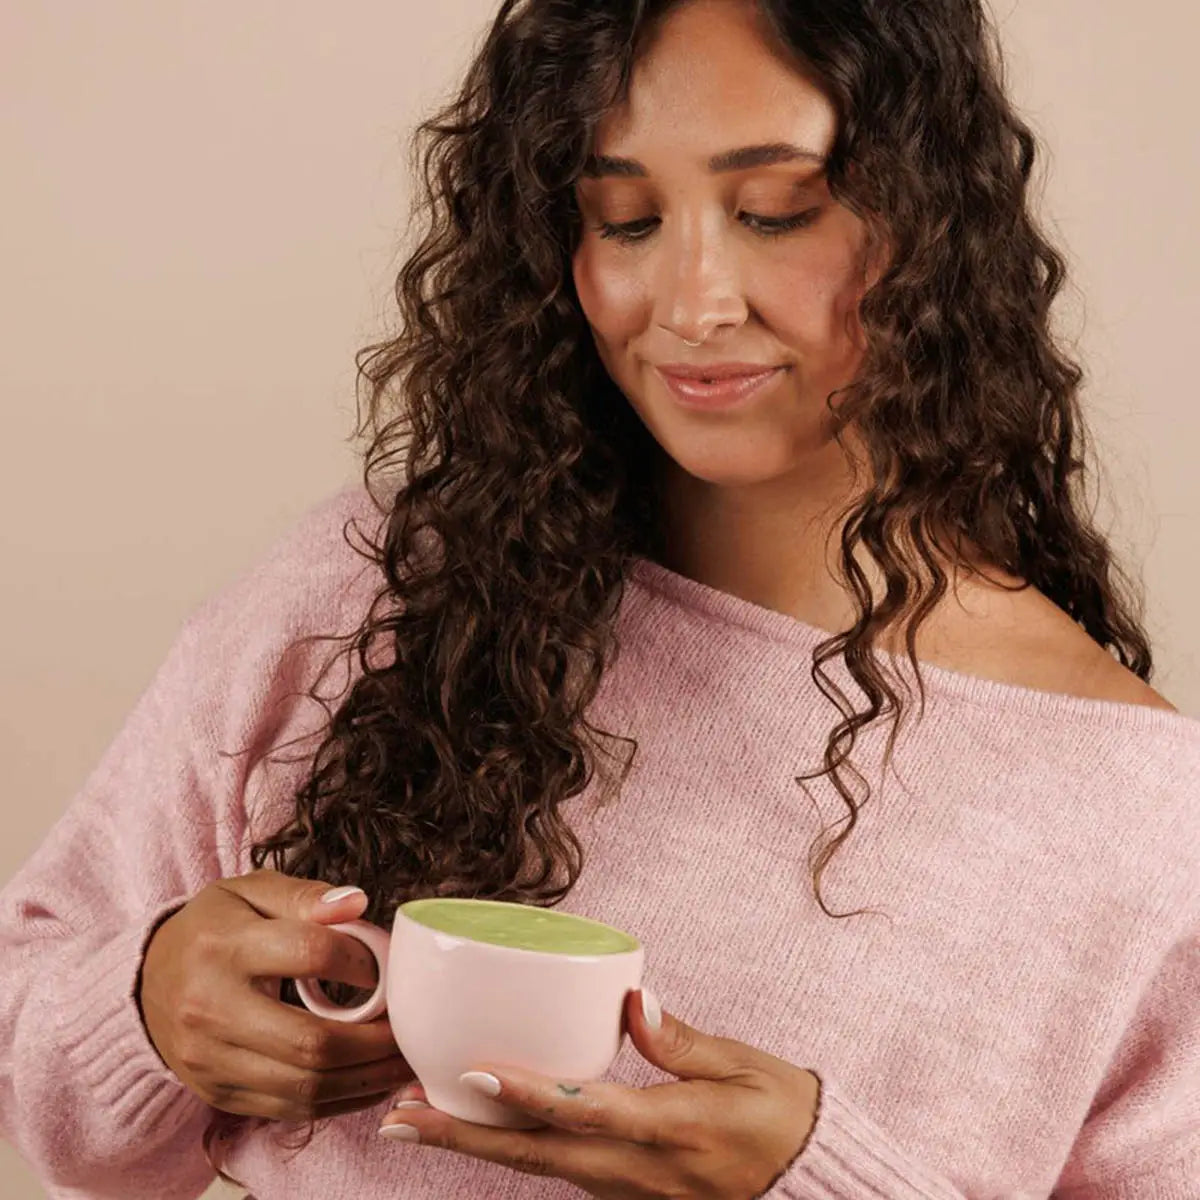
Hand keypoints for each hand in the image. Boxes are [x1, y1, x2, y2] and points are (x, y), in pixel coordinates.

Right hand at [138, 869, 416, 1120]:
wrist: (144, 982)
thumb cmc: (214, 928)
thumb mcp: (250, 892)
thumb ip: (305, 895)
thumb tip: (359, 903)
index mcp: (223, 946)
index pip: (307, 954)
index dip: (360, 960)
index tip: (386, 965)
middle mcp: (211, 1009)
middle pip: (311, 1041)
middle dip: (375, 1041)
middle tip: (411, 1028)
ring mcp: (211, 1060)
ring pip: (305, 1087)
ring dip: (367, 1079)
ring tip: (403, 1059)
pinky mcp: (218, 1093)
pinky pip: (291, 1110)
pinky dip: (341, 1100)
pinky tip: (371, 1081)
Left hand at [377, 987, 820, 1198]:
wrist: (814, 1186)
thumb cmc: (784, 1117)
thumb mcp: (745, 1068)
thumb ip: (682, 1042)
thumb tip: (630, 999)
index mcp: (672, 1132)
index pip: (586, 1111)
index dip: (527, 1092)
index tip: (473, 1069)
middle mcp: (639, 1173)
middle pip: (535, 1157)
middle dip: (461, 1138)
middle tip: (395, 1117)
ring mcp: (629, 1194)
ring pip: (539, 1169)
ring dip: (476, 1145)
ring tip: (416, 1120)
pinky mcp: (628, 1197)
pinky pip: (560, 1171)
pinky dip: (513, 1149)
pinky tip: (483, 1127)